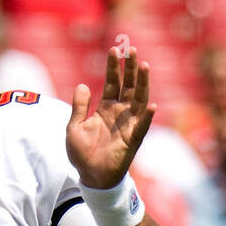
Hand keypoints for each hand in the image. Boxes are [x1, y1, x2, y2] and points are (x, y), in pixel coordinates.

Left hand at [66, 46, 154, 189]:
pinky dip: (147, 117)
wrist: (90, 176)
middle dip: (130, 68)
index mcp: (105, 108)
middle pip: (128, 86)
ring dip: (142, 84)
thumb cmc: (82, 153)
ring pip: (138, 100)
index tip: (113, 50)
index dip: (113, 67)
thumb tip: (82, 85)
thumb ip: (79, 107)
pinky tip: (152, 105)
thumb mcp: (74, 127)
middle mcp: (119, 113)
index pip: (112, 83)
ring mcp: (128, 125)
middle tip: (131, 49)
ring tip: (144, 66)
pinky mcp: (133, 139)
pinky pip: (142, 126)